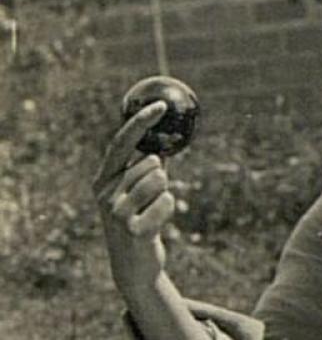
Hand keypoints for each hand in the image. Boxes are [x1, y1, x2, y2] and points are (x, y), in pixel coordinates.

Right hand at [92, 101, 173, 291]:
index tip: (161, 105)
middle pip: (151, 163)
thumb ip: (147, 166)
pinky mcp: (132, 229)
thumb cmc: (140, 220)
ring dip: (165, 194)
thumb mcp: (139, 191)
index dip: (140, 122)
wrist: (134, 265)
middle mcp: (104, 192)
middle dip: (160, 177)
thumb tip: (166, 139)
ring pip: (161, 180)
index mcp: (103, 179)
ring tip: (151, 212)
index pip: (121, 143)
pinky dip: (169, 210)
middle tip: (150, 200)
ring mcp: (116, 211)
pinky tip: (156, 225)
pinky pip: (168, 202)